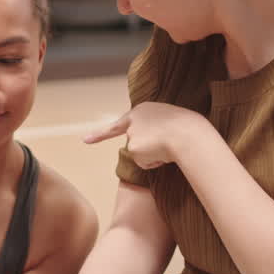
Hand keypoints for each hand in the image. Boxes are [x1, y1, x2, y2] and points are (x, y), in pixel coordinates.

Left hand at [85, 102, 206, 169]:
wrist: (189, 133)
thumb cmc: (189, 128)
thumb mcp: (172, 122)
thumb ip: (158, 130)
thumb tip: (158, 149)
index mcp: (143, 109)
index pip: (119, 124)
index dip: (100, 135)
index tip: (85, 140)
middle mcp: (134, 119)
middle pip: (136, 144)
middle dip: (147, 150)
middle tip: (164, 146)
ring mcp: (132, 133)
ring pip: (141, 155)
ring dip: (154, 156)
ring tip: (169, 147)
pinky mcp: (133, 148)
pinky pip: (144, 164)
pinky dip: (154, 163)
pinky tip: (163, 154)